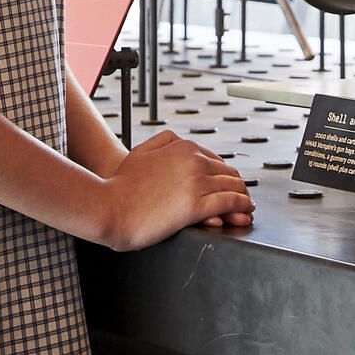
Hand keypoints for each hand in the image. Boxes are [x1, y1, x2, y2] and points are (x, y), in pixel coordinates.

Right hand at [93, 129, 250, 250]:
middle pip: (229, 173)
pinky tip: (244, 213)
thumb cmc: (120, 185)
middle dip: (237, 187)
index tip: (227, 186)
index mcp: (182, 147)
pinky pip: (230, 203)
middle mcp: (193, 161)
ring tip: (246, 208)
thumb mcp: (140, 152)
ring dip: (244, 198)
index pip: (215, 160)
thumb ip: (162, 142)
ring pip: (234, 187)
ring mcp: (196, 183)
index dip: (224, 175)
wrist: (108, 207)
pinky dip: (242, 207)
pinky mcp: (196, 205)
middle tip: (242, 200)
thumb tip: (179, 141)